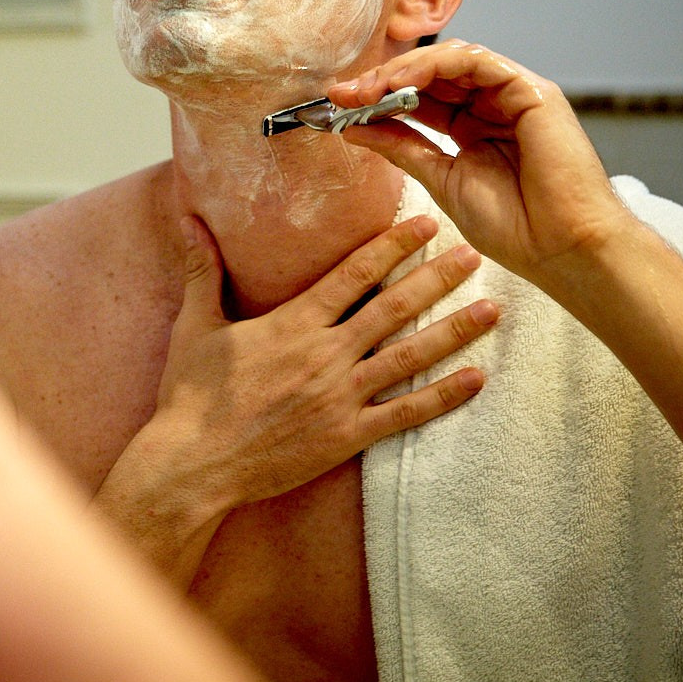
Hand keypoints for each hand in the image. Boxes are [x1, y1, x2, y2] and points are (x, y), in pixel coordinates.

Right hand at [95, 214, 493, 585]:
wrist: (194, 462)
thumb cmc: (191, 394)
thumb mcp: (195, 325)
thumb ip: (202, 269)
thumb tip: (189, 219)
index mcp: (293, 323)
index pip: (354, 274)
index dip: (393, 246)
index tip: (426, 223)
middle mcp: (325, 354)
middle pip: (394, 308)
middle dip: (437, 278)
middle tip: (475, 253)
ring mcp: (340, 397)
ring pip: (410, 357)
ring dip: (454, 331)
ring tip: (492, 309)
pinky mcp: (346, 435)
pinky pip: (405, 413)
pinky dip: (444, 397)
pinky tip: (476, 378)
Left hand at [329, 40, 637, 286]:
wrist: (562, 249)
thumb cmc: (513, 226)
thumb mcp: (440, 179)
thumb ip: (401, 147)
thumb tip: (352, 126)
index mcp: (473, 127)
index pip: (420, 97)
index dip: (378, 96)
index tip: (338, 105)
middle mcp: (493, 105)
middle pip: (431, 74)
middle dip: (383, 79)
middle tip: (342, 92)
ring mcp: (514, 95)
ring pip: (452, 60)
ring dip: (404, 69)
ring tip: (368, 88)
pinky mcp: (533, 91)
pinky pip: (478, 62)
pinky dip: (437, 66)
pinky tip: (404, 82)